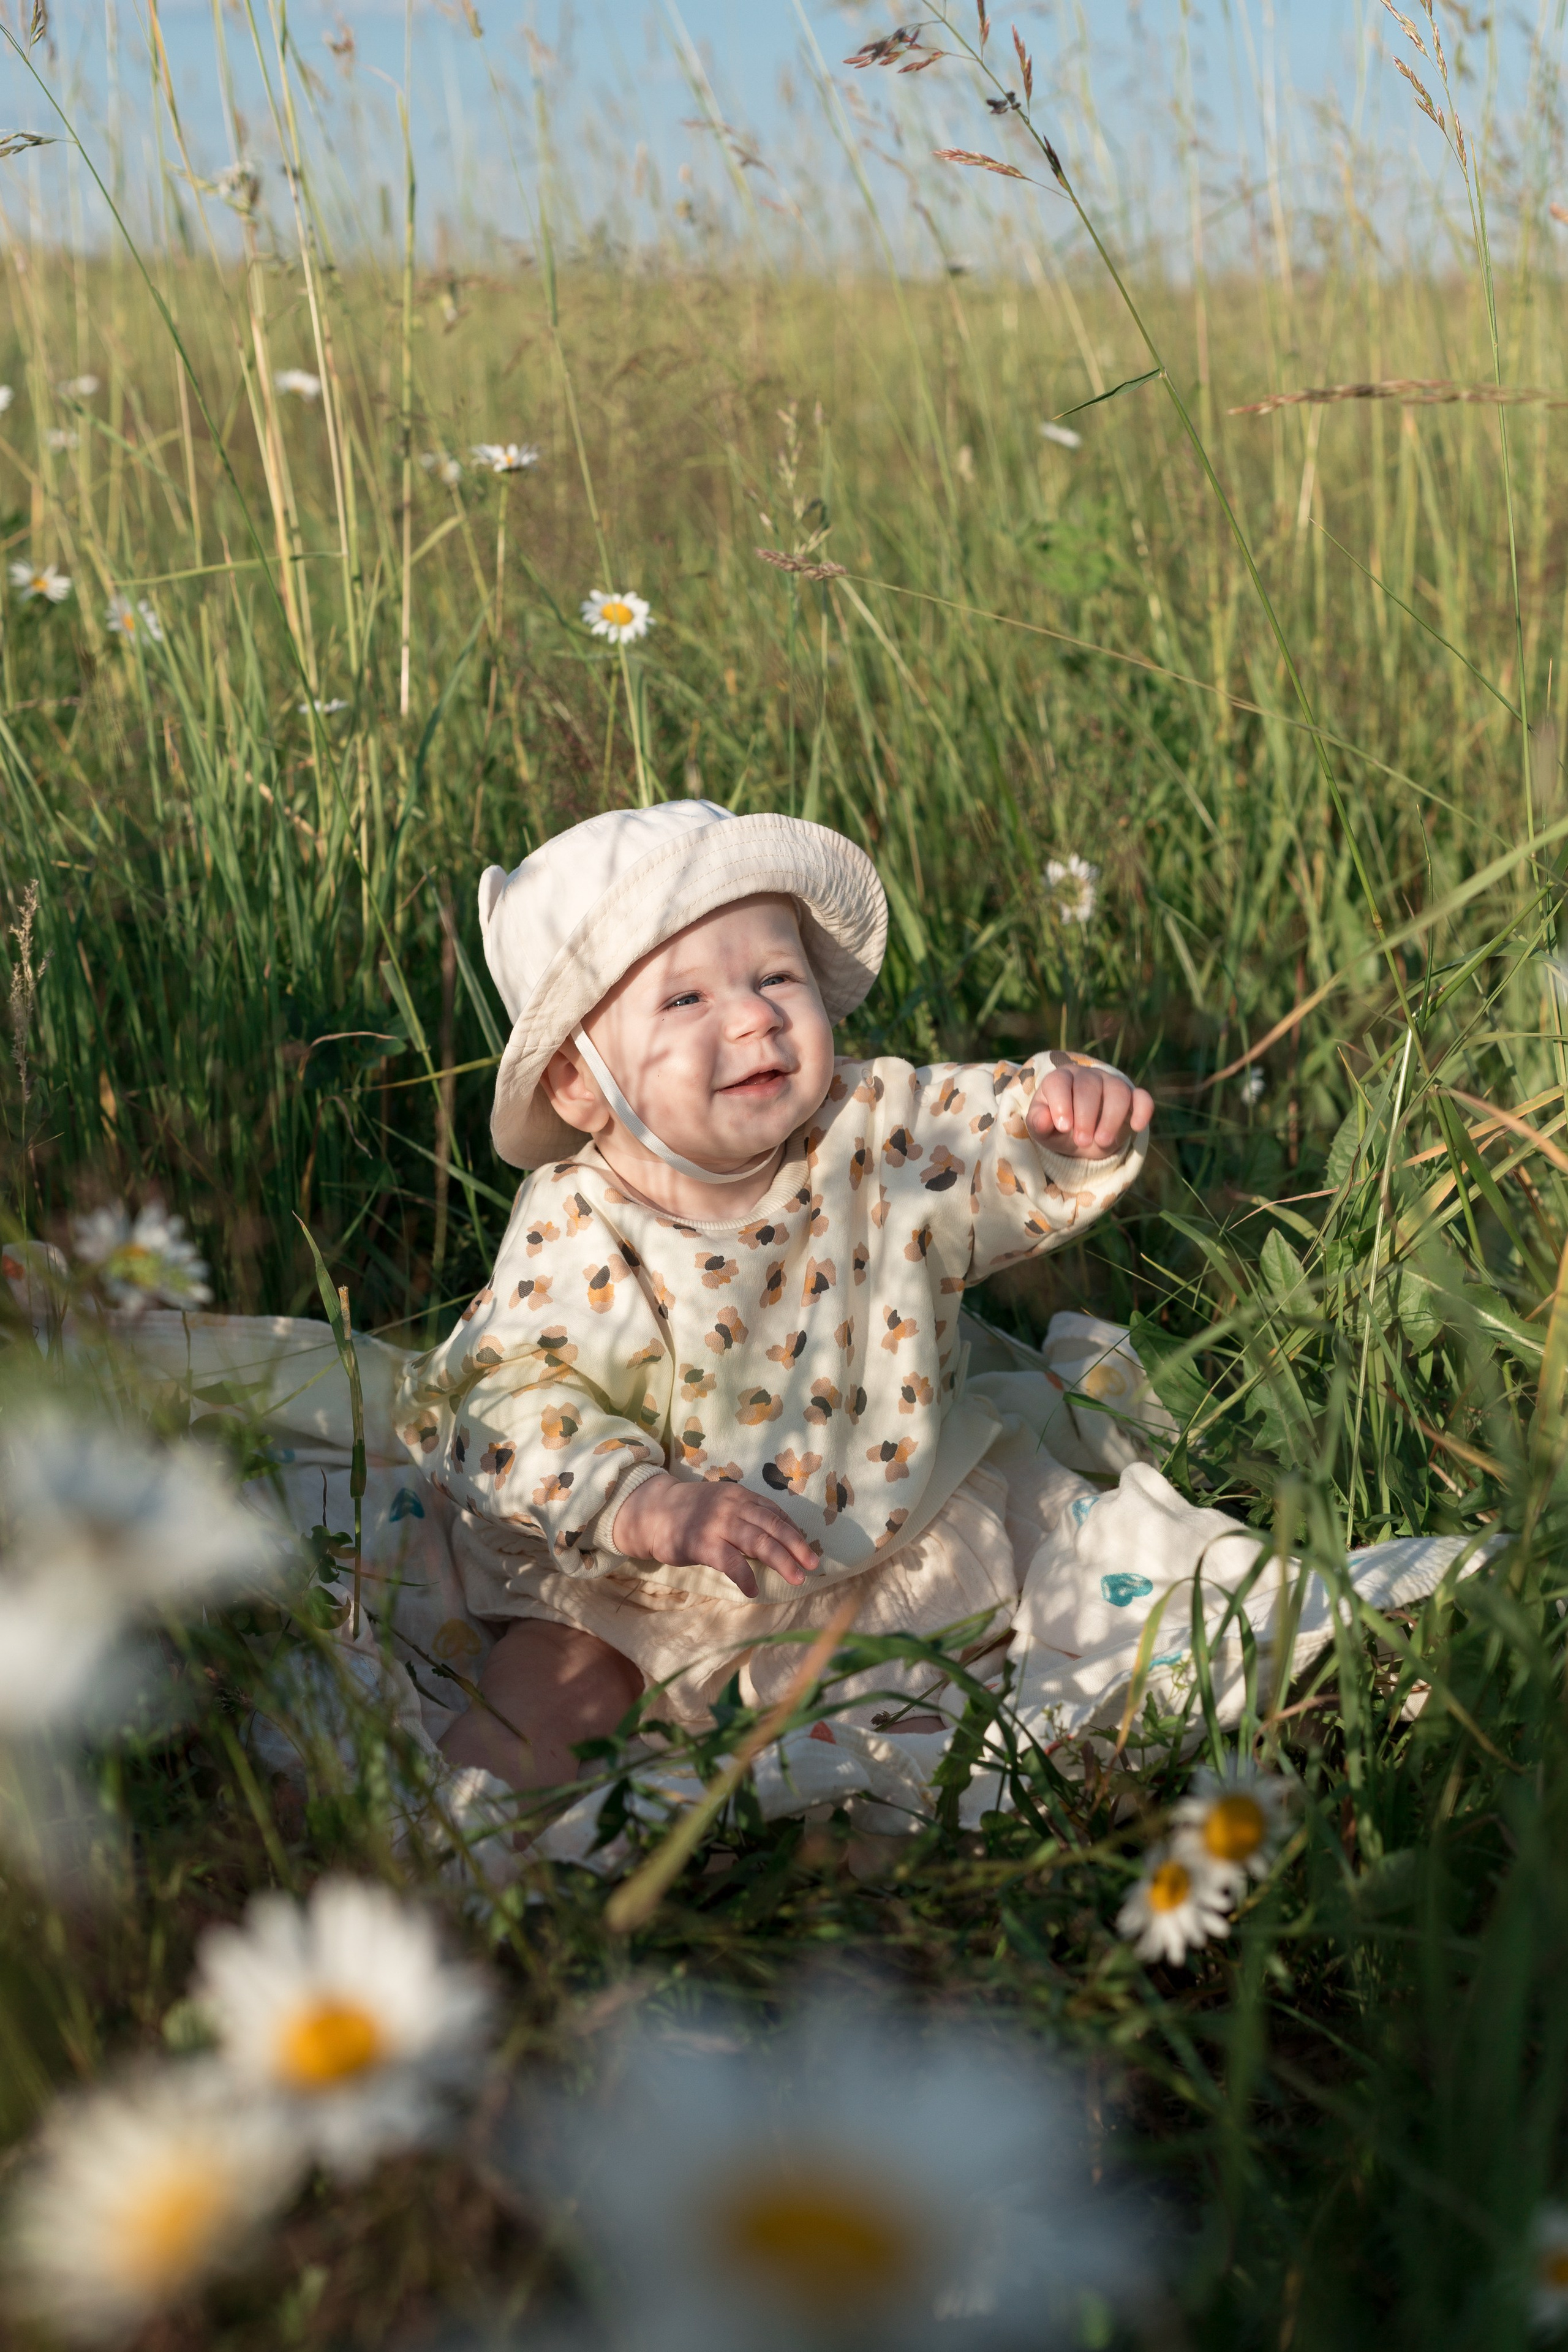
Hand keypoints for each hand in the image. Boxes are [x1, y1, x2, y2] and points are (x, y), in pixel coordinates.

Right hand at [609, 1471, 819, 1599]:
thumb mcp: (721, 1503)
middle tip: (813, 1564)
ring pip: (758, 1542)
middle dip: (796, 1546)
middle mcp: (732, 1506)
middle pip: (772, 1527)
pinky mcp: (703, 1544)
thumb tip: (775, 1533)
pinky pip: (732, 1563)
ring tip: (796, 1577)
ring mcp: (717, 1524)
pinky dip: (746, 1577)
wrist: (651, 1512)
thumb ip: (745, 1513)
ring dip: (781, 1561)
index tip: (806, 1547)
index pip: (774, 1512)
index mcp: (739, 1495)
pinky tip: (754, 1589)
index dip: (793, 1531)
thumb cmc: (690, 1512)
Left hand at [1026, 1060, 1153, 1159]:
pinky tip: (1135, 1126)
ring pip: (1117, 1091)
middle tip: (1082, 1142)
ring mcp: (1111, 1085)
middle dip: (1086, 1116)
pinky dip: (1143, 1110)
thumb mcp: (1042, 1130)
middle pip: (1089, 1086)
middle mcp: (1087, 1077)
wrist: (1081, 1136)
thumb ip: (1038, 1123)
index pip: (1059, 1082)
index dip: (1062, 1103)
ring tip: (1103, 1141)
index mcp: (1060, 1080)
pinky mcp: (1133, 1098)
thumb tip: (1044, 1121)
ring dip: (1111, 1117)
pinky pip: (1142, 1098)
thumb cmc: (1058, 1127)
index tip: (1064, 1127)